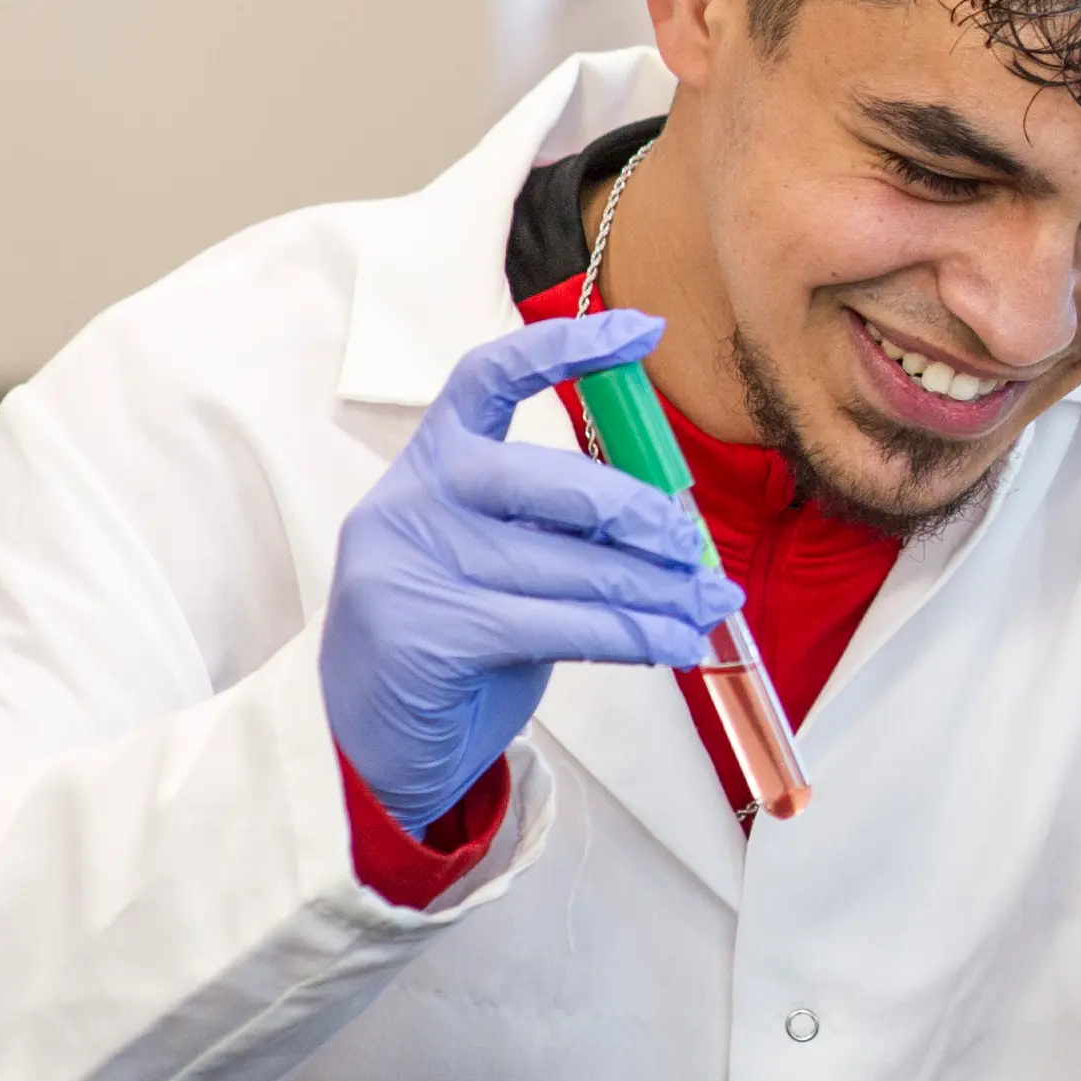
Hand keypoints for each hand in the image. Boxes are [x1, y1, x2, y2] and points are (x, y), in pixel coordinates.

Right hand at [319, 312, 740, 836]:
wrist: (369, 748)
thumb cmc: (453, 643)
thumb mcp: (501, 565)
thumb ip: (561, 531)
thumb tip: (676, 531)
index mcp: (428, 463)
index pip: (490, 377)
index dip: (567, 346)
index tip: (644, 332)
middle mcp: (409, 503)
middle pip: (553, 483)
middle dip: (643, 517)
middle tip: (697, 549)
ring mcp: (409, 567)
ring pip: (571, 568)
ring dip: (659, 592)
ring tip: (711, 606)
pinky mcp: (427, 635)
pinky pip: (561, 626)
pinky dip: (634, 637)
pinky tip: (676, 646)